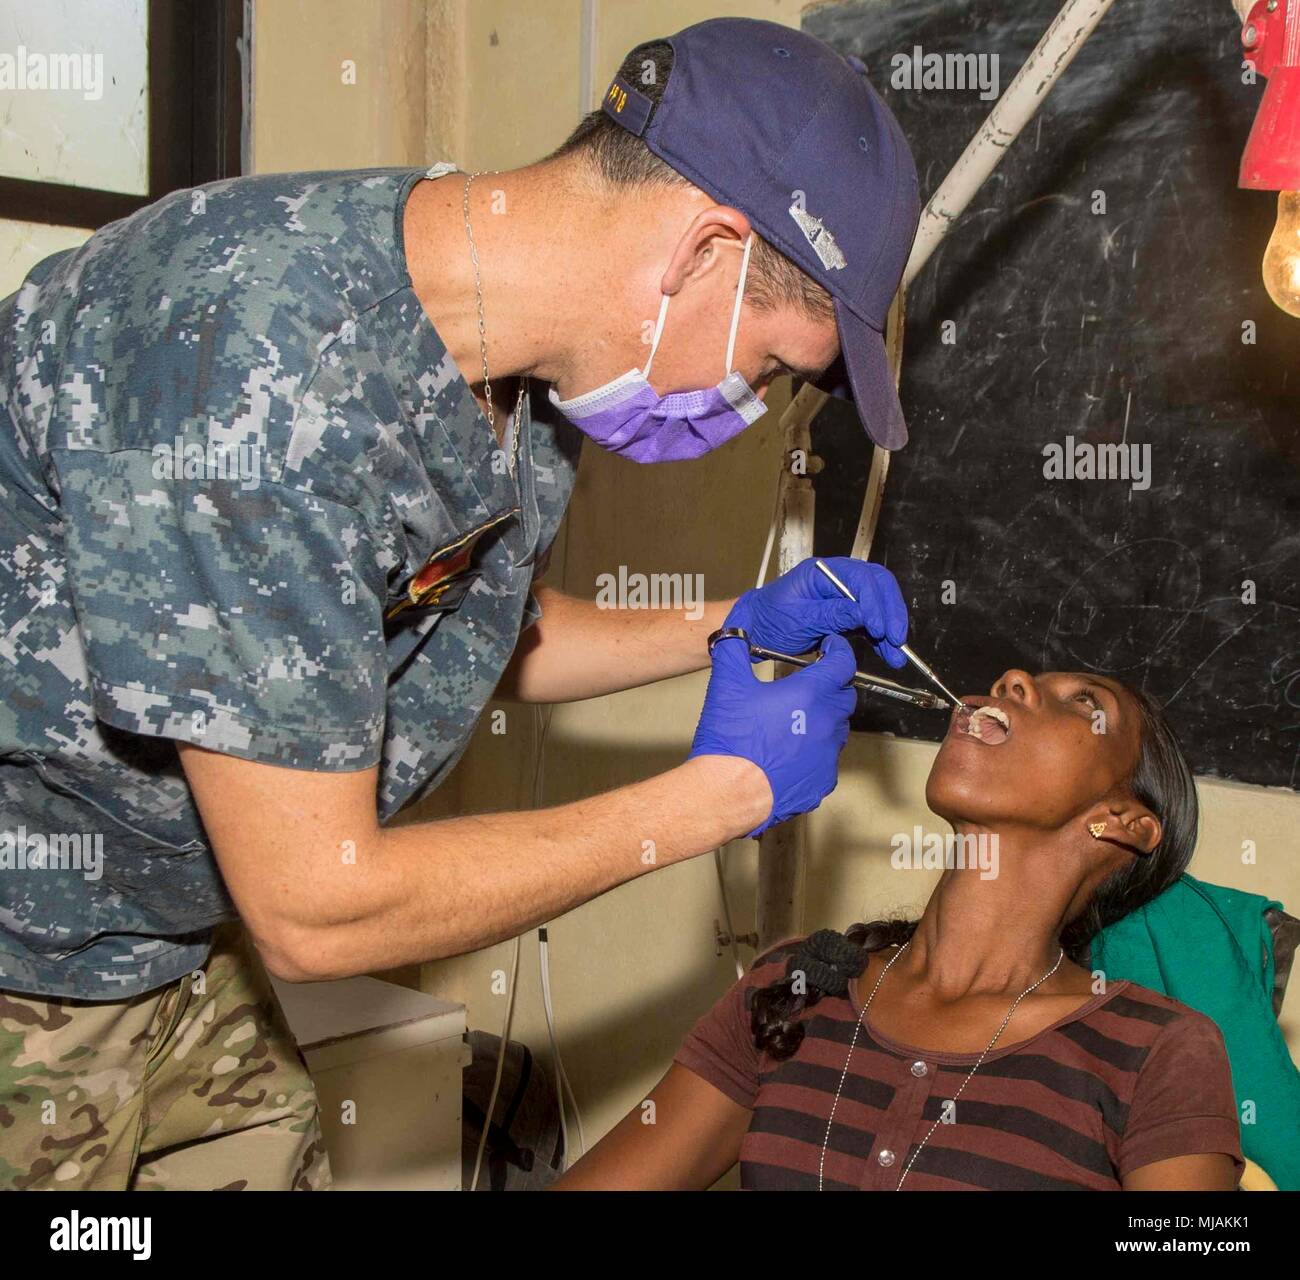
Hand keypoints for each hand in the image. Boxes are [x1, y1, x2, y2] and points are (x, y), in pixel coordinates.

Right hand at [688, 631, 857, 835]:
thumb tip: (734, 631)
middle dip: (832, 686)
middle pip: (845, 696)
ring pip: (838, 729)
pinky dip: (816, 751)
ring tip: (797, 721)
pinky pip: (828, 759)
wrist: (729, 792)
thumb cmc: (730, 740)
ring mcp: (828, 754)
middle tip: (810, 686)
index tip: (831, 649)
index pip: (843, 663)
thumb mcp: (726, 685)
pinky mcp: (823, 780)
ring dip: (825, 720)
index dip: (838, 651)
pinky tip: (791, 753)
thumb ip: (733, 650)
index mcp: (810, 694)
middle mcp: (827, 722)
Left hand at [727, 556, 908, 669]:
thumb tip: (862, 614)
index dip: (874, 602)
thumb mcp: (798, 618)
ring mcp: (845, 596)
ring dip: (890, 629)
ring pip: (879, 606)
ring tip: (897, 654)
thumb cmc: (770, 618)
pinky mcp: (847, 615)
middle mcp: (838, 579)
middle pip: (878, 586)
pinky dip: (881, 639)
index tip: (878, 627)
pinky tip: (889, 654)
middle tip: (896, 638)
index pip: (861, 578)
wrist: (757, 630)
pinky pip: (871, 623)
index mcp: (823, 571)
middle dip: (890, 612)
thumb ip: (831, 614)